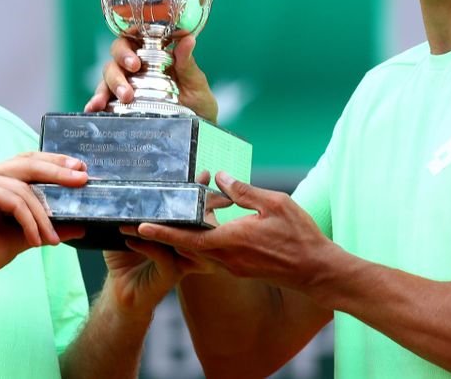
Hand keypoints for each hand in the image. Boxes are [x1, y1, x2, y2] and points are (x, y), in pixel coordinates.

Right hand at [0, 152, 87, 284]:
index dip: (53, 163)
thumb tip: (79, 226)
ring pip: (25, 188)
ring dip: (44, 215)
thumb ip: (46, 226)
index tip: (78, 169)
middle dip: (59, 170)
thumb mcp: (22, 236)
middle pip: (29, 163)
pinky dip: (30, 222)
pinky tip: (35, 240)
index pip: (26, 162)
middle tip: (82, 178)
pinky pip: (16, 202)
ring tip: (52, 238)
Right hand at [84, 35, 217, 122]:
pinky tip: (92, 110)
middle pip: (115, 58)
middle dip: (118, 69)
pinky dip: (94, 102)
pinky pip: (102, 100)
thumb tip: (189, 39)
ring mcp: (126, 86)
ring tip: (113, 102)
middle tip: (129, 86)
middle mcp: (136, 69)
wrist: (197, 135)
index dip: (127, 47)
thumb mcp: (196, 85)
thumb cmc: (199, 105)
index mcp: (153, 56)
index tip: (135, 62)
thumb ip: (187, 64)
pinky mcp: (119, 106)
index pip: (132, 40)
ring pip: (107, 77)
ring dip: (106, 88)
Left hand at [103, 170, 223, 315]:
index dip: (199, 192)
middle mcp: (188, 245)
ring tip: (137, 218)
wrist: (122, 291)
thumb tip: (126, 183)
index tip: (203, 175)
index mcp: (182, 231)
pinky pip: (163, 256)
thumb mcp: (128, 228)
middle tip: (182, 187)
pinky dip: (146, 245)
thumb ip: (133, 209)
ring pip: (180, 238)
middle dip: (189, 203)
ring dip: (158, 225)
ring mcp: (183, 259)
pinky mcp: (172, 273)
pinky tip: (131, 239)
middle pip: (194, 221)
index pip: (193, 209)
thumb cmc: (125, 258)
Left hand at [134, 172, 333, 291]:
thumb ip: (244, 191)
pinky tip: (193, 232)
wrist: (317, 272)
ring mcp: (232, 267)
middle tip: (133, 226)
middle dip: (159, 238)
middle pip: (184, 248)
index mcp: (231, 242)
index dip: (162, 232)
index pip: (188, 237)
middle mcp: (226, 259)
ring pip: (195, 254)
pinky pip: (208, 257)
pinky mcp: (239, 269)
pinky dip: (195, 245)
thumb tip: (219, 177)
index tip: (139, 227)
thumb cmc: (300, 236)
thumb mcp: (275, 204)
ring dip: (175, 242)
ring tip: (155, 228)